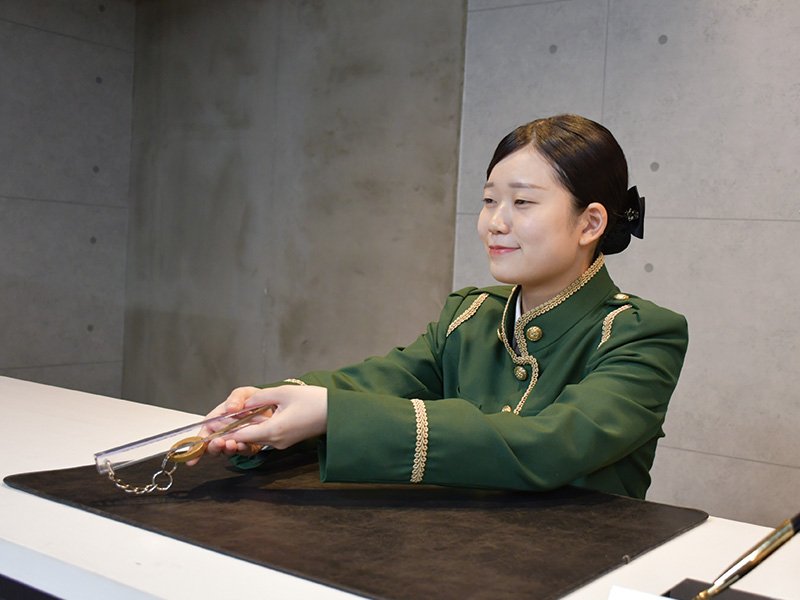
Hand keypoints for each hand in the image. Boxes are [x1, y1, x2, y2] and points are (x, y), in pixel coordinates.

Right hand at [187, 386, 269, 464]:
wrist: (272, 407)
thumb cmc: (252, 400)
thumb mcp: (242, 394)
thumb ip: (235, 398)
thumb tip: (231, 407)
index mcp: (216, 421)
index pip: (202, 435)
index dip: (196, 446)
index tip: (195, 451)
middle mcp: (224, 434)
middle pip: (212, 446)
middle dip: (214, 446)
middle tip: (219, 442)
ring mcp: (236, 441)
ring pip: (227, 451)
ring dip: (228, 449)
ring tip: (232, 444)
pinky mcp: (249, 447)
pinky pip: (244, 451)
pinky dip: (243, 449)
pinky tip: (244, 444)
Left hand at [204, 385, 327, 456]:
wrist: (337, 413)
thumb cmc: (314, 401)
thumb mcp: (284, 393)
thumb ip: (260, 398)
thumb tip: (243, 404)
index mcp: (273, 430)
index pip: (241, 436)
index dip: (225, 431)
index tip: (211, 426)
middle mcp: (275, 441)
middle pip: (246, 439)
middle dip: (229, 431)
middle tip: (213, 423)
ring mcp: (281, 442)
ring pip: (255, 437)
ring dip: (241, 430)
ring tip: (226, 420)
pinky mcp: (287, 439)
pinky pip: (265, 435)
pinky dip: (254, 429)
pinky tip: (247, 420)